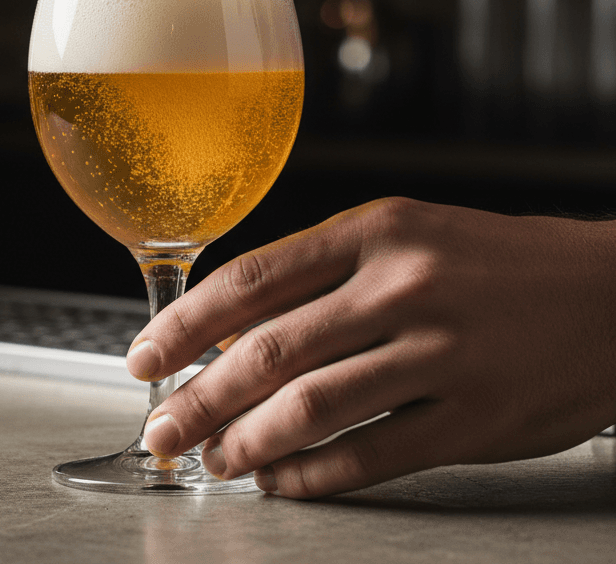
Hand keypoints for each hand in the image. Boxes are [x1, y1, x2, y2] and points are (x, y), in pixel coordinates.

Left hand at [126, 197, 615, 497]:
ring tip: (214, 460)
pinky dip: (314, 476)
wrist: (606, 293)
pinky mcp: (475, 419)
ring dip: (246, 442)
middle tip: (160, 428)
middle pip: (267, 350)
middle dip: (197, 396)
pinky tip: (283, 482)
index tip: (144, 354)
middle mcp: (402, 286)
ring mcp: (442, 353)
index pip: (251, 279)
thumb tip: (228, 327)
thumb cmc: (490, 261)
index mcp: (375, 231)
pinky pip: (373, 455)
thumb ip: (318, 275)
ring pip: (311, 406)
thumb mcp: (404, 236)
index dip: (184, 323)